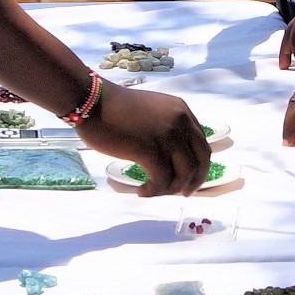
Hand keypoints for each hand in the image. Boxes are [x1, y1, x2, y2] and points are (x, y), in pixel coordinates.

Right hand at [73, 81, 210, 195]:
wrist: (93, 101)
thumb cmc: (114, 107)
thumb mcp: (152, 111)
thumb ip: (166, 127)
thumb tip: (171, 156)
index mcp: (182, 112)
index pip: (202, 145)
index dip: (199, 166)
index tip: (189, 179)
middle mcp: (180, 123)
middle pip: (200, 161)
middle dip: (194, 181)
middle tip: (182, 194)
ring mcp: (167, 137)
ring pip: (183, 174)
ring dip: (170, 189)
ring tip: (152, 190)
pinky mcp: (151, 151)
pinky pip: (162, 181)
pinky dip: (154, 191)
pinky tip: (142, 191)